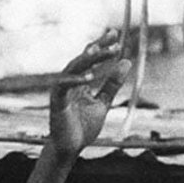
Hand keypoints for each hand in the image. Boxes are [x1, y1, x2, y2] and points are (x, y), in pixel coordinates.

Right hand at [48, 29, 131, 157]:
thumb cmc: (83, 127)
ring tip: (99, 51)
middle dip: (97, 48)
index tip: (115, 34)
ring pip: (73, 69)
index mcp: (80, 81)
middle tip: (113, 38)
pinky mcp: (57, 101)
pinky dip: (76, 81)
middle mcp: (69, 82)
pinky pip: (64, 87)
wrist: (70, 148)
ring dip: (87, 60)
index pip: (91, 59)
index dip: (101, 46)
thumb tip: (126, 62)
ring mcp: (62, 90)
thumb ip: (113, 84)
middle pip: (83, 59)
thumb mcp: (103, 102)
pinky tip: (90, 77)